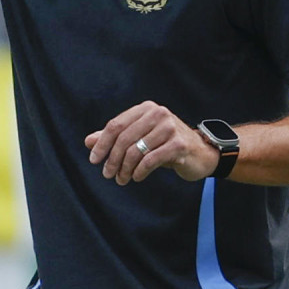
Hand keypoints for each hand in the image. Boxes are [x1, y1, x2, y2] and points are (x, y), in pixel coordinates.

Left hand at [84, 101, 219, 184]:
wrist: (200, 153)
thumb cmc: (165, 145)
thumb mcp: (139, 139)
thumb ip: (115, 138)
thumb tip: (88, 141)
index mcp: (145, 109)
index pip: (115, 125)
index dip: (102, 143)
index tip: (94, 160)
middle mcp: (158, 113)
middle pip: (124, 138)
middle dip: (112, 159)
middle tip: (107, 174)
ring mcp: (170, 127)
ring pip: (136, 151)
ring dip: (125, 169)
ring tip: (122, 179)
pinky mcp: (179, 144)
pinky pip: (151, 160)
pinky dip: (140, 171)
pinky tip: (136, 177)